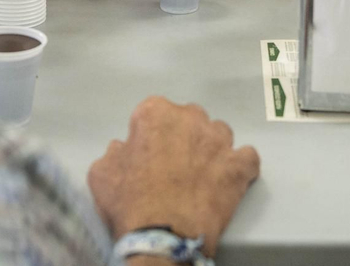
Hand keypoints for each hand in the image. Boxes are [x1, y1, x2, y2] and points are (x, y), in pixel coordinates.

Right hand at [87, 97, 260, 256]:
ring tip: (201, 174)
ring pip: (218, 134)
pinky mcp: (239, 165)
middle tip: (173, 166)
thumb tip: (123, 149)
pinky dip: (239, 166)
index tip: (147, 155)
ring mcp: (219, 140)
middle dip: (182, 137)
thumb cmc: (130, 203)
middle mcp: (190, 117)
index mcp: (155, 113)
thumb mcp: (103, 173)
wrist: (163, 236)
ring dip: (211, 148)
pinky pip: (247, 157)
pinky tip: (230, 178)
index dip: (150, 136)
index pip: (153, 113)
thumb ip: (115, 152)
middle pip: (188, 119)